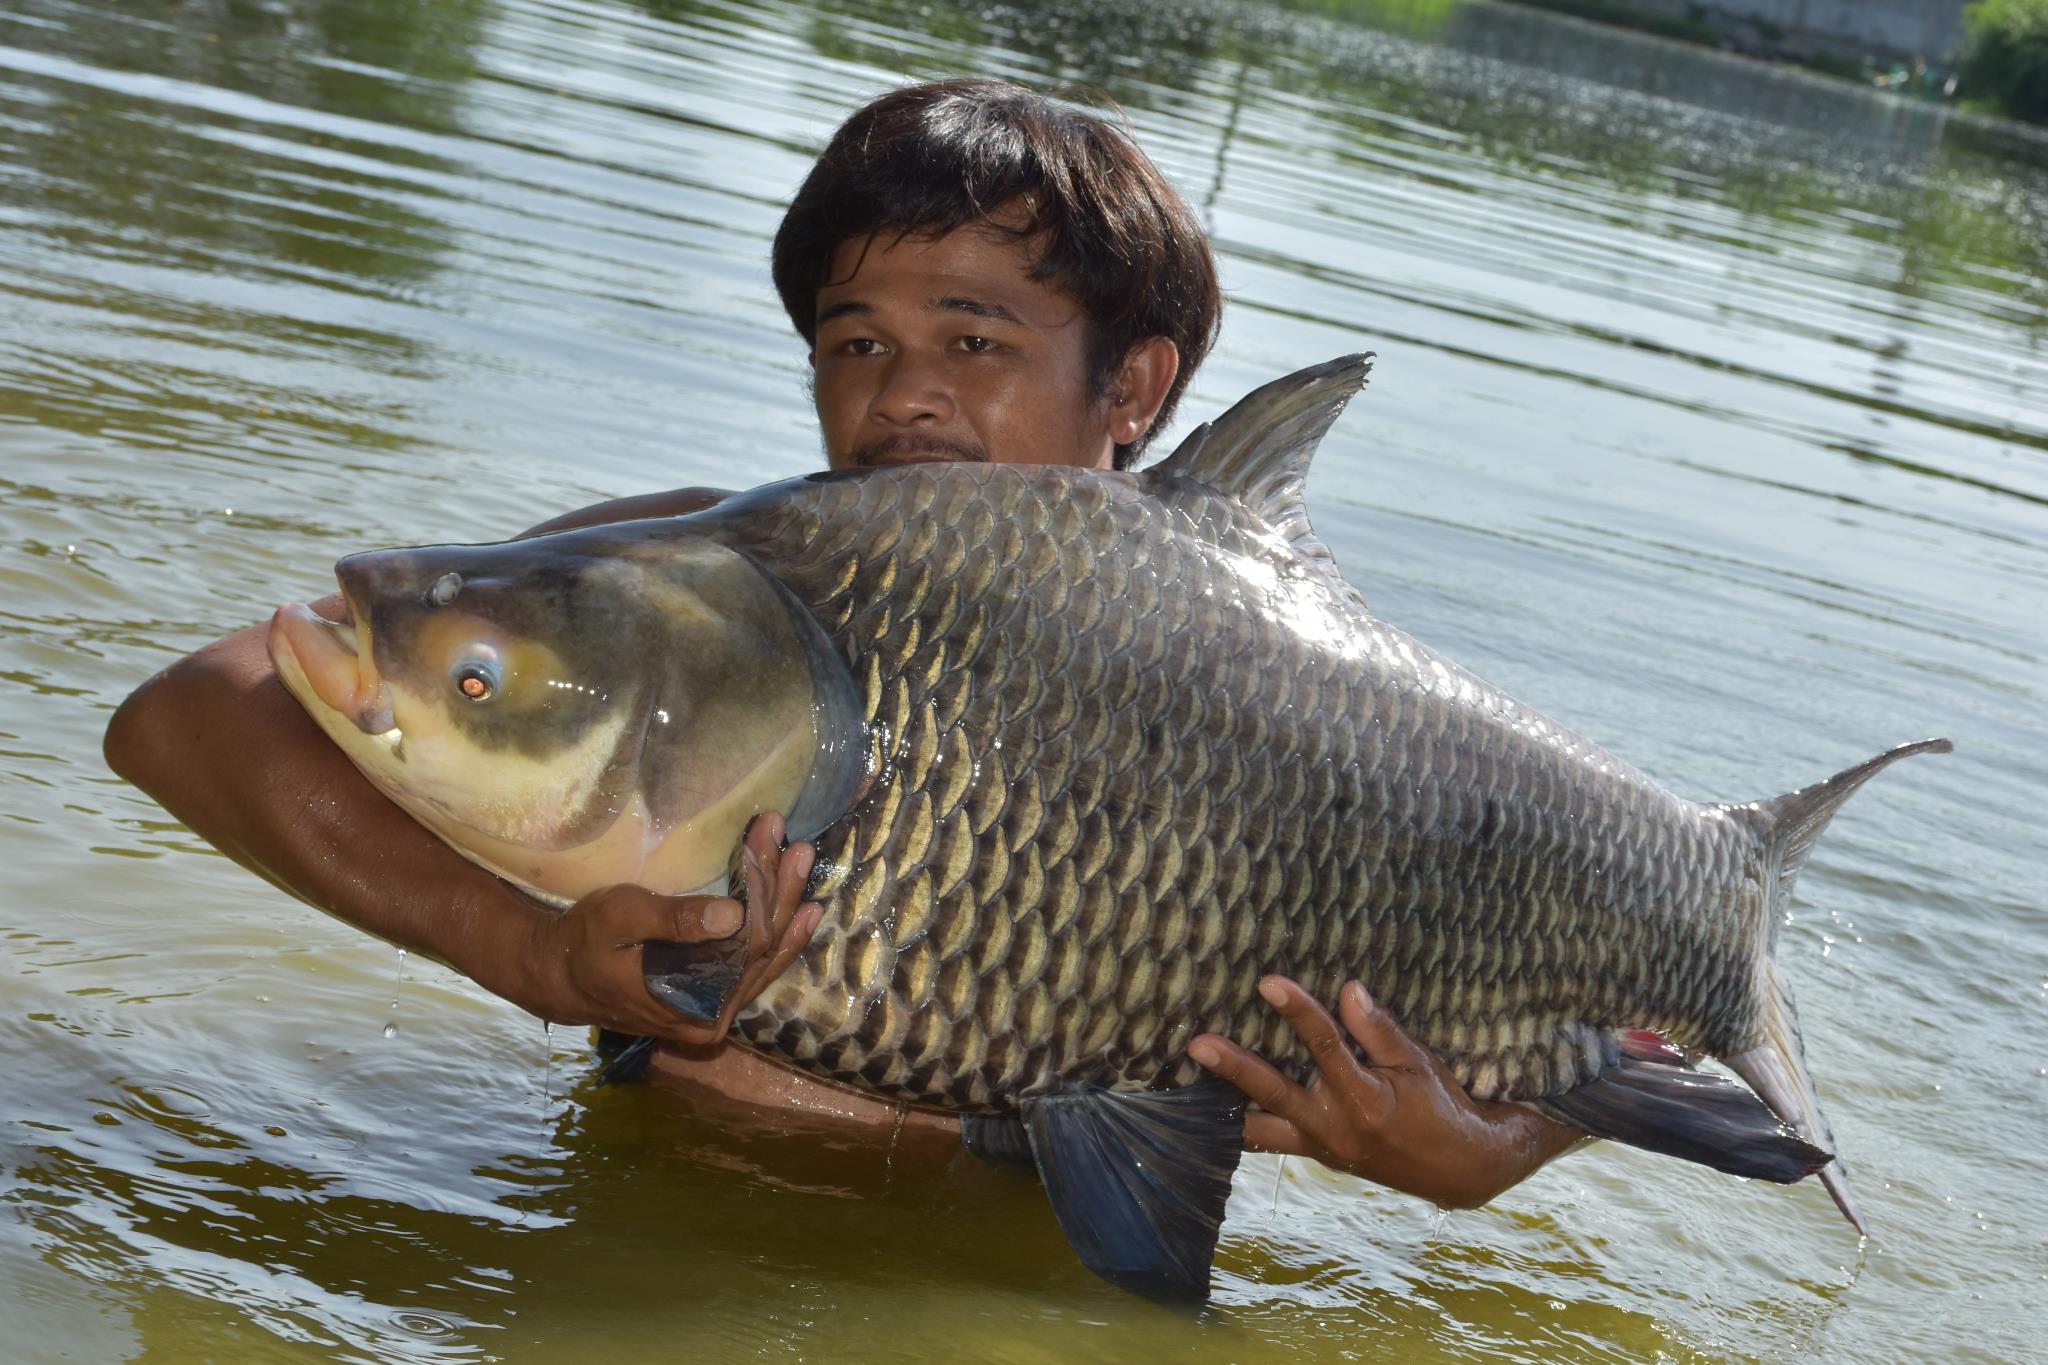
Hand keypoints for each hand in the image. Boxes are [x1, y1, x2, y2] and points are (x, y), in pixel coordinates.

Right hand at [523, 812, 820, 1047]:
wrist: (558, 977)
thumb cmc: (585, 942)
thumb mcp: (620, 919)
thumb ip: (675, 920)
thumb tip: (734, 914)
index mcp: (692, 1006)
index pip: (748, 945)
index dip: (767, 891)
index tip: (772, 841)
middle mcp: (712, 1017)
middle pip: (764, 952)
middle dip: (783, 893)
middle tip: (800, 847)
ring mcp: (715, 1011)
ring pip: (764, 958)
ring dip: (785, 908)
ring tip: (804, 865)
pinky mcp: (711, 998)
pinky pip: (753, 965)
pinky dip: (778, 934)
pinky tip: (800, 911)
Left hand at [1188, 976, 1585, 1207]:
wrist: (1456, 1167)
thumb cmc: (1440, 1106)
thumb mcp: (1419, 1064)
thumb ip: (1379, 1031)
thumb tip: (1348, 990)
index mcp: (1365, 1099)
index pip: (1324, 1046)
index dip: (1297, 1011)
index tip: (1268, 982)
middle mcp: (1335, 1127)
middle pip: (1274, 1093)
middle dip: (1234, 1068)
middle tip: (1198, 1043)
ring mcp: (1320, 1146)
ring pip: (1260, 1128)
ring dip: (1223, 1107)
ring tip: (1180, 1087)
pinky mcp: (1314, 1154)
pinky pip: (1269, 1143)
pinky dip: (1240, 1129)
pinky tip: (1207, 1112)